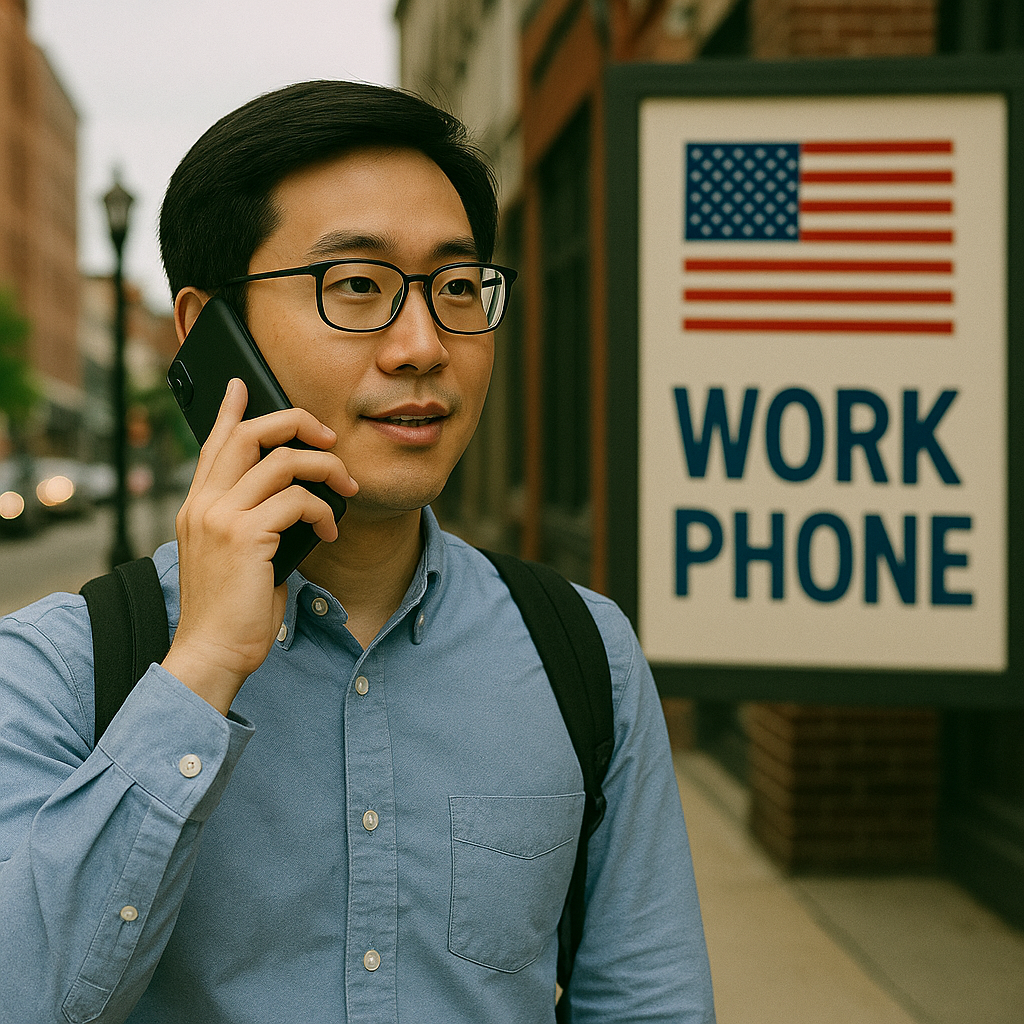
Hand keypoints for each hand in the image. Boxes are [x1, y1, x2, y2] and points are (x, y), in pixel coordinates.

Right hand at [161, 379, 357, 713]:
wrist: (212, 652)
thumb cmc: (232, 611)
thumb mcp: (236, 557)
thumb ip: (251, 523)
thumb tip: (291, 502)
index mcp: (198, 506)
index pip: (213, 443)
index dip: (230, 410)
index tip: (243, 386)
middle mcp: (203, 504)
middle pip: (250, 434)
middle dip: (296, 423)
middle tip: (330, 438)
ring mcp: (221, 517)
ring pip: (284, 460)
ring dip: (327, 470)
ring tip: (346, 489)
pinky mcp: (245, 536)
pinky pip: (298, 500)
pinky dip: (324, 510)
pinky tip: (330, 530)